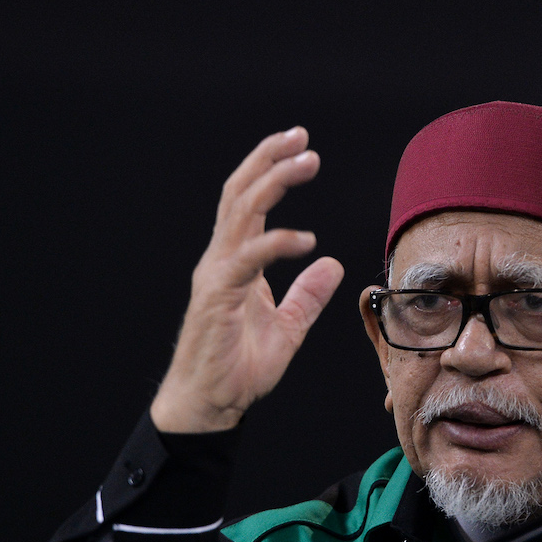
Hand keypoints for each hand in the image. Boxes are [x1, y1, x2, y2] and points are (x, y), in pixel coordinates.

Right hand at [150, 127, 343, 431]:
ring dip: (273, 181)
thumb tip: (332, 263)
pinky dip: (277, 242)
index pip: (249, 203)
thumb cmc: (238, 367)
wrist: (209, 403)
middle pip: (240, 193)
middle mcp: (222, 259)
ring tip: (306, 161)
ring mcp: (218, 274)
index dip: (270, 170)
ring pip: (241, 211)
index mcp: (236, 261)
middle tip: (302, 137)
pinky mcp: (219, 295)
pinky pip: (248, 258)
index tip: (301, 148)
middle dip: (269, 159)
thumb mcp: (288, 327)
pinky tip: (306, 240)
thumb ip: (307, 295)